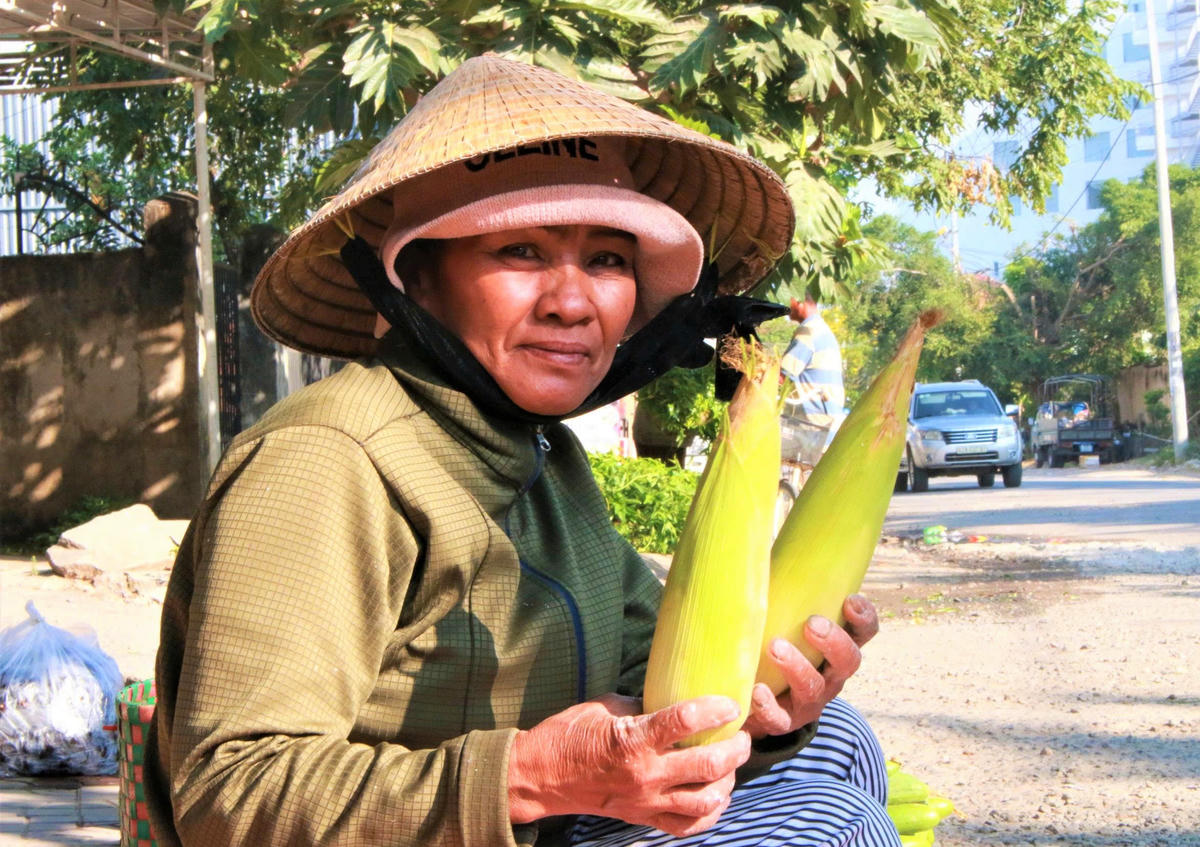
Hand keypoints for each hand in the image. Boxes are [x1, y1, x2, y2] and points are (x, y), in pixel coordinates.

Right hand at [508, 693, 751, 836]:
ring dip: (728, 780)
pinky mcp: (643, 818)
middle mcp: (645, 774)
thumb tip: (675, 700)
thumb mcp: (607, 706)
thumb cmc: (570, 733)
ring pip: (706, 799)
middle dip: (735, 747)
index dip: (715, 709)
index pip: (685, 721)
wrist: (542, 776)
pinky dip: (710, 812)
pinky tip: (717, 794)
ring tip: (732, 763)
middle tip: (741, 733)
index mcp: (633, 739)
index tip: (730, 702)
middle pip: (708, 765)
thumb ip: (644, 707)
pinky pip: (688, 825)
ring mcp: (646, 801)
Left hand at [742, 594, 878, 739]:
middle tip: (813, 623)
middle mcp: (830, 675)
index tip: (850, 600)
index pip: (864, 632)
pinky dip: (767, 705)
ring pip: (814, 689)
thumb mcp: (786, 615)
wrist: (757, 702)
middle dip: (833, 641)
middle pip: (848, 661)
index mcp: (836, 647)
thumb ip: (784, 585)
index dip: (863, 618)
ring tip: (776, 646)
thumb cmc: (774, 643)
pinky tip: (755, 690)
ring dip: (798, 667)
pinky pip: (778, 719)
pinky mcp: (782, 722)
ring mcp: (808, 702)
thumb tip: (760, 530)